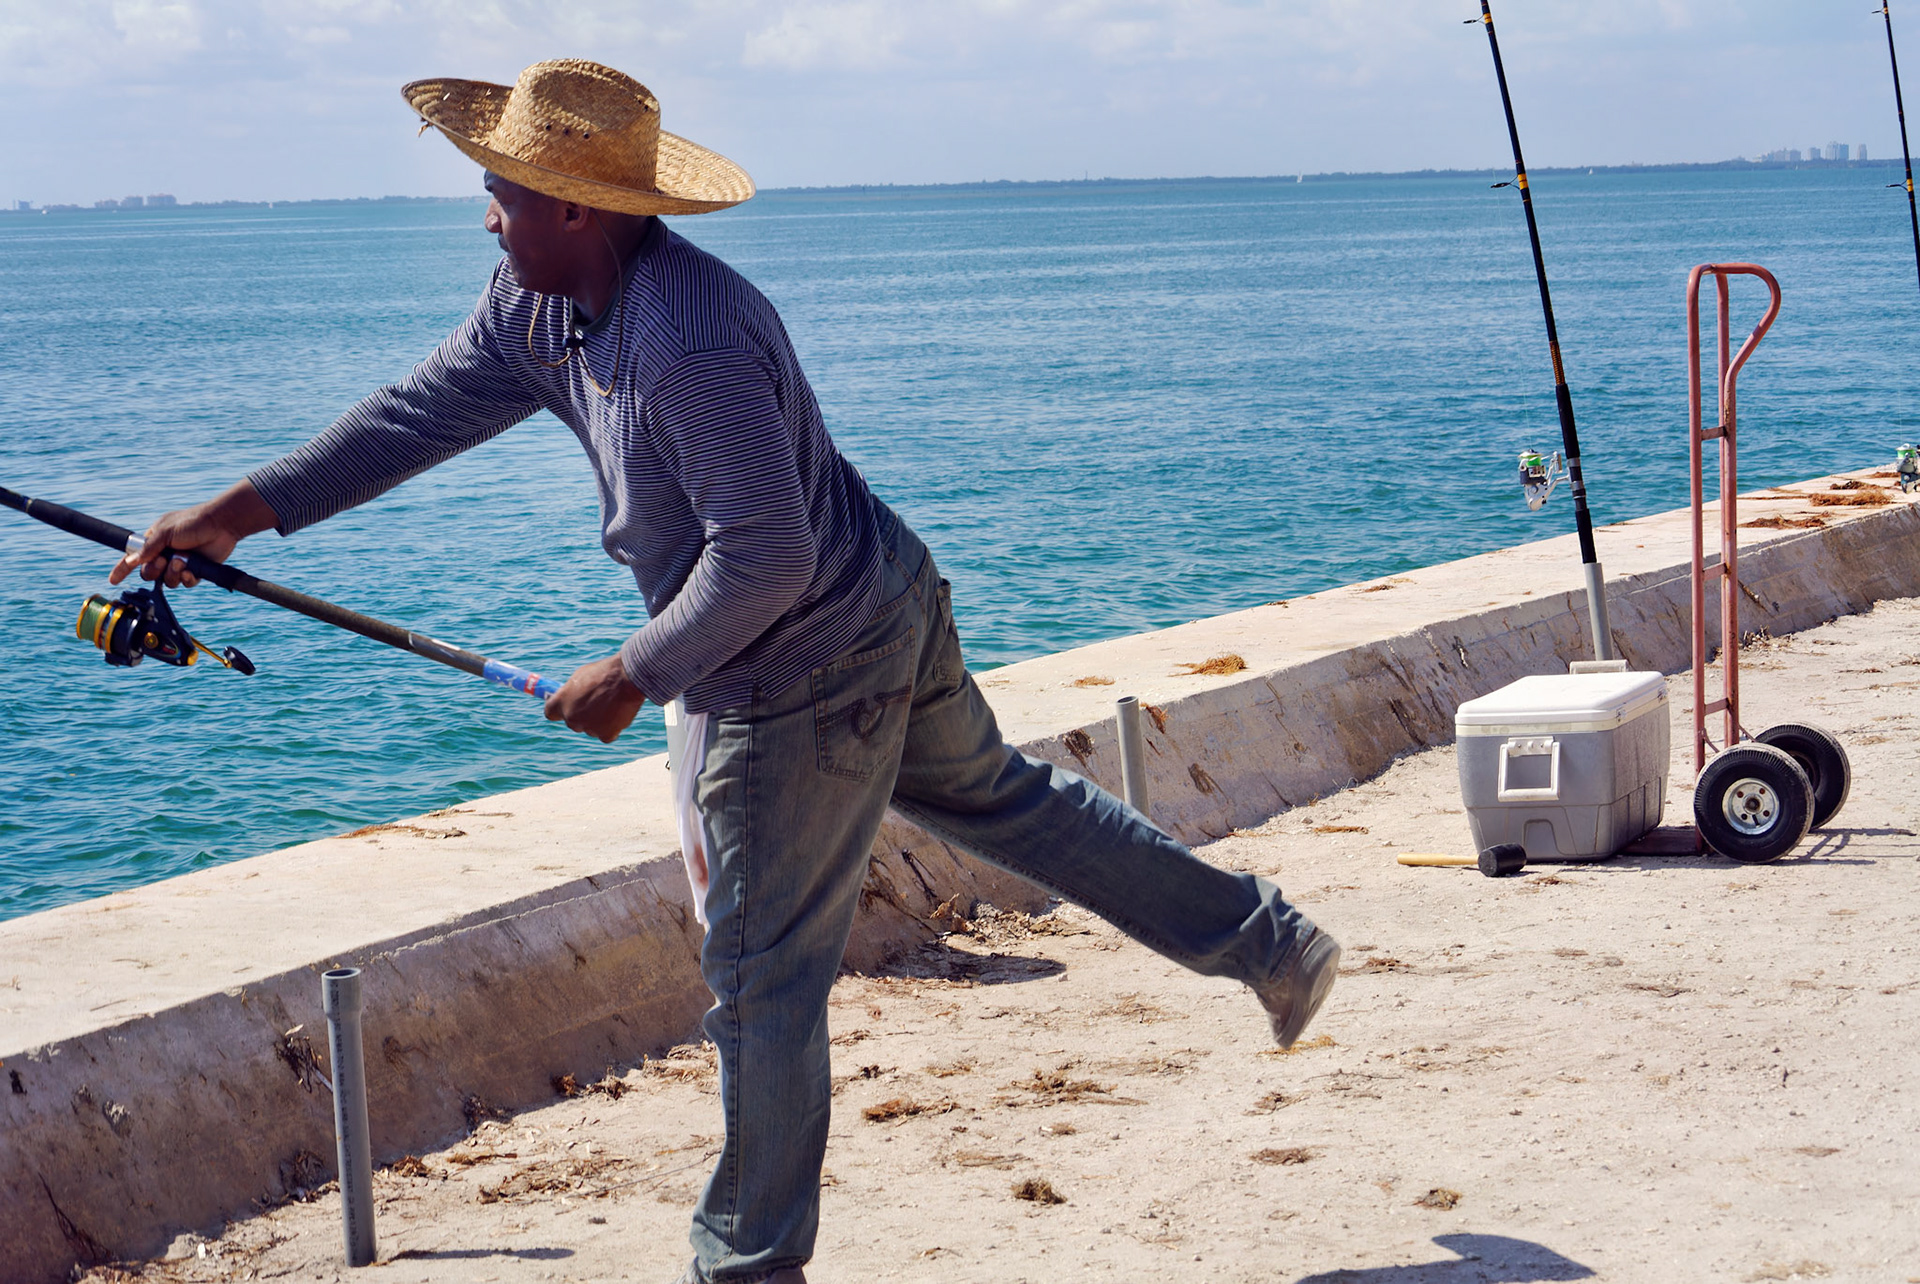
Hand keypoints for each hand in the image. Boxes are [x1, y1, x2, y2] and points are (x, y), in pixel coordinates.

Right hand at [108, 479, 277, 587]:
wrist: (221, 525)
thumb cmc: (193, 522)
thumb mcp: (165, 532)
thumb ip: (149, 547)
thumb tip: (132, 560)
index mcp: (154, 542)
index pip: (134, 557)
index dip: (123, 568)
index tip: (113, 580)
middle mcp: (165, 554)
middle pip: (149, 573)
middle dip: (153, 570)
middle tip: (163, 560)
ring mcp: (181, 563)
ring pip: (167, 581)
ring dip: (172, 573)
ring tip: (181, 561)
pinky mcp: (196, 571)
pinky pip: (185, 583)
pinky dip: (186, 578)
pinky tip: (190, 569)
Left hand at [545, 655, 647, 743]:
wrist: (627, 677)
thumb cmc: (605, 672)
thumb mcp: (581, 676)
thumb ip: (572, 691)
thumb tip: (572, 697)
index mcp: (561, 701)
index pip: (550, 713)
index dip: (559, 710)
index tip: (566, 706)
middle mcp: (571, 717)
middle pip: (571, 722)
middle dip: (580, 715)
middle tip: (594, 703)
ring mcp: (588, 728)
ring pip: (590, 729)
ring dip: (597, 721)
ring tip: (611, 705)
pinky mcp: (605, 734)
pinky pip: (605, 735)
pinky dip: (611, 728)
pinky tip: (617, 716)